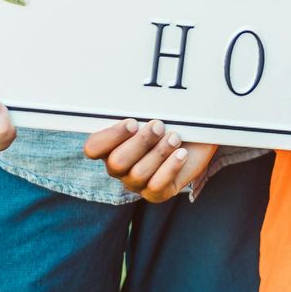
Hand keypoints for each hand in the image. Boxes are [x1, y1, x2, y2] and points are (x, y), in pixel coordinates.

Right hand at [84, 117, 217, 202]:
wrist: (197, 137)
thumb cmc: (170, 120)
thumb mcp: (155, 110)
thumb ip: (141, 109)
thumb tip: (137, 98)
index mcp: (110, 144)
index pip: (93, 148)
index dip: (110, 137)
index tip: (132, 122)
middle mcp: (119, 166)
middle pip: (116, 162)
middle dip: (140, 142)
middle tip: (159, 126)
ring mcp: (136, 182)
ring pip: (138, 174)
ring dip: (159, 152)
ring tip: (175, 137)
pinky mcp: (156, 193)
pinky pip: (156, 187)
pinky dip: (170, 168)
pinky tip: (181, 153)